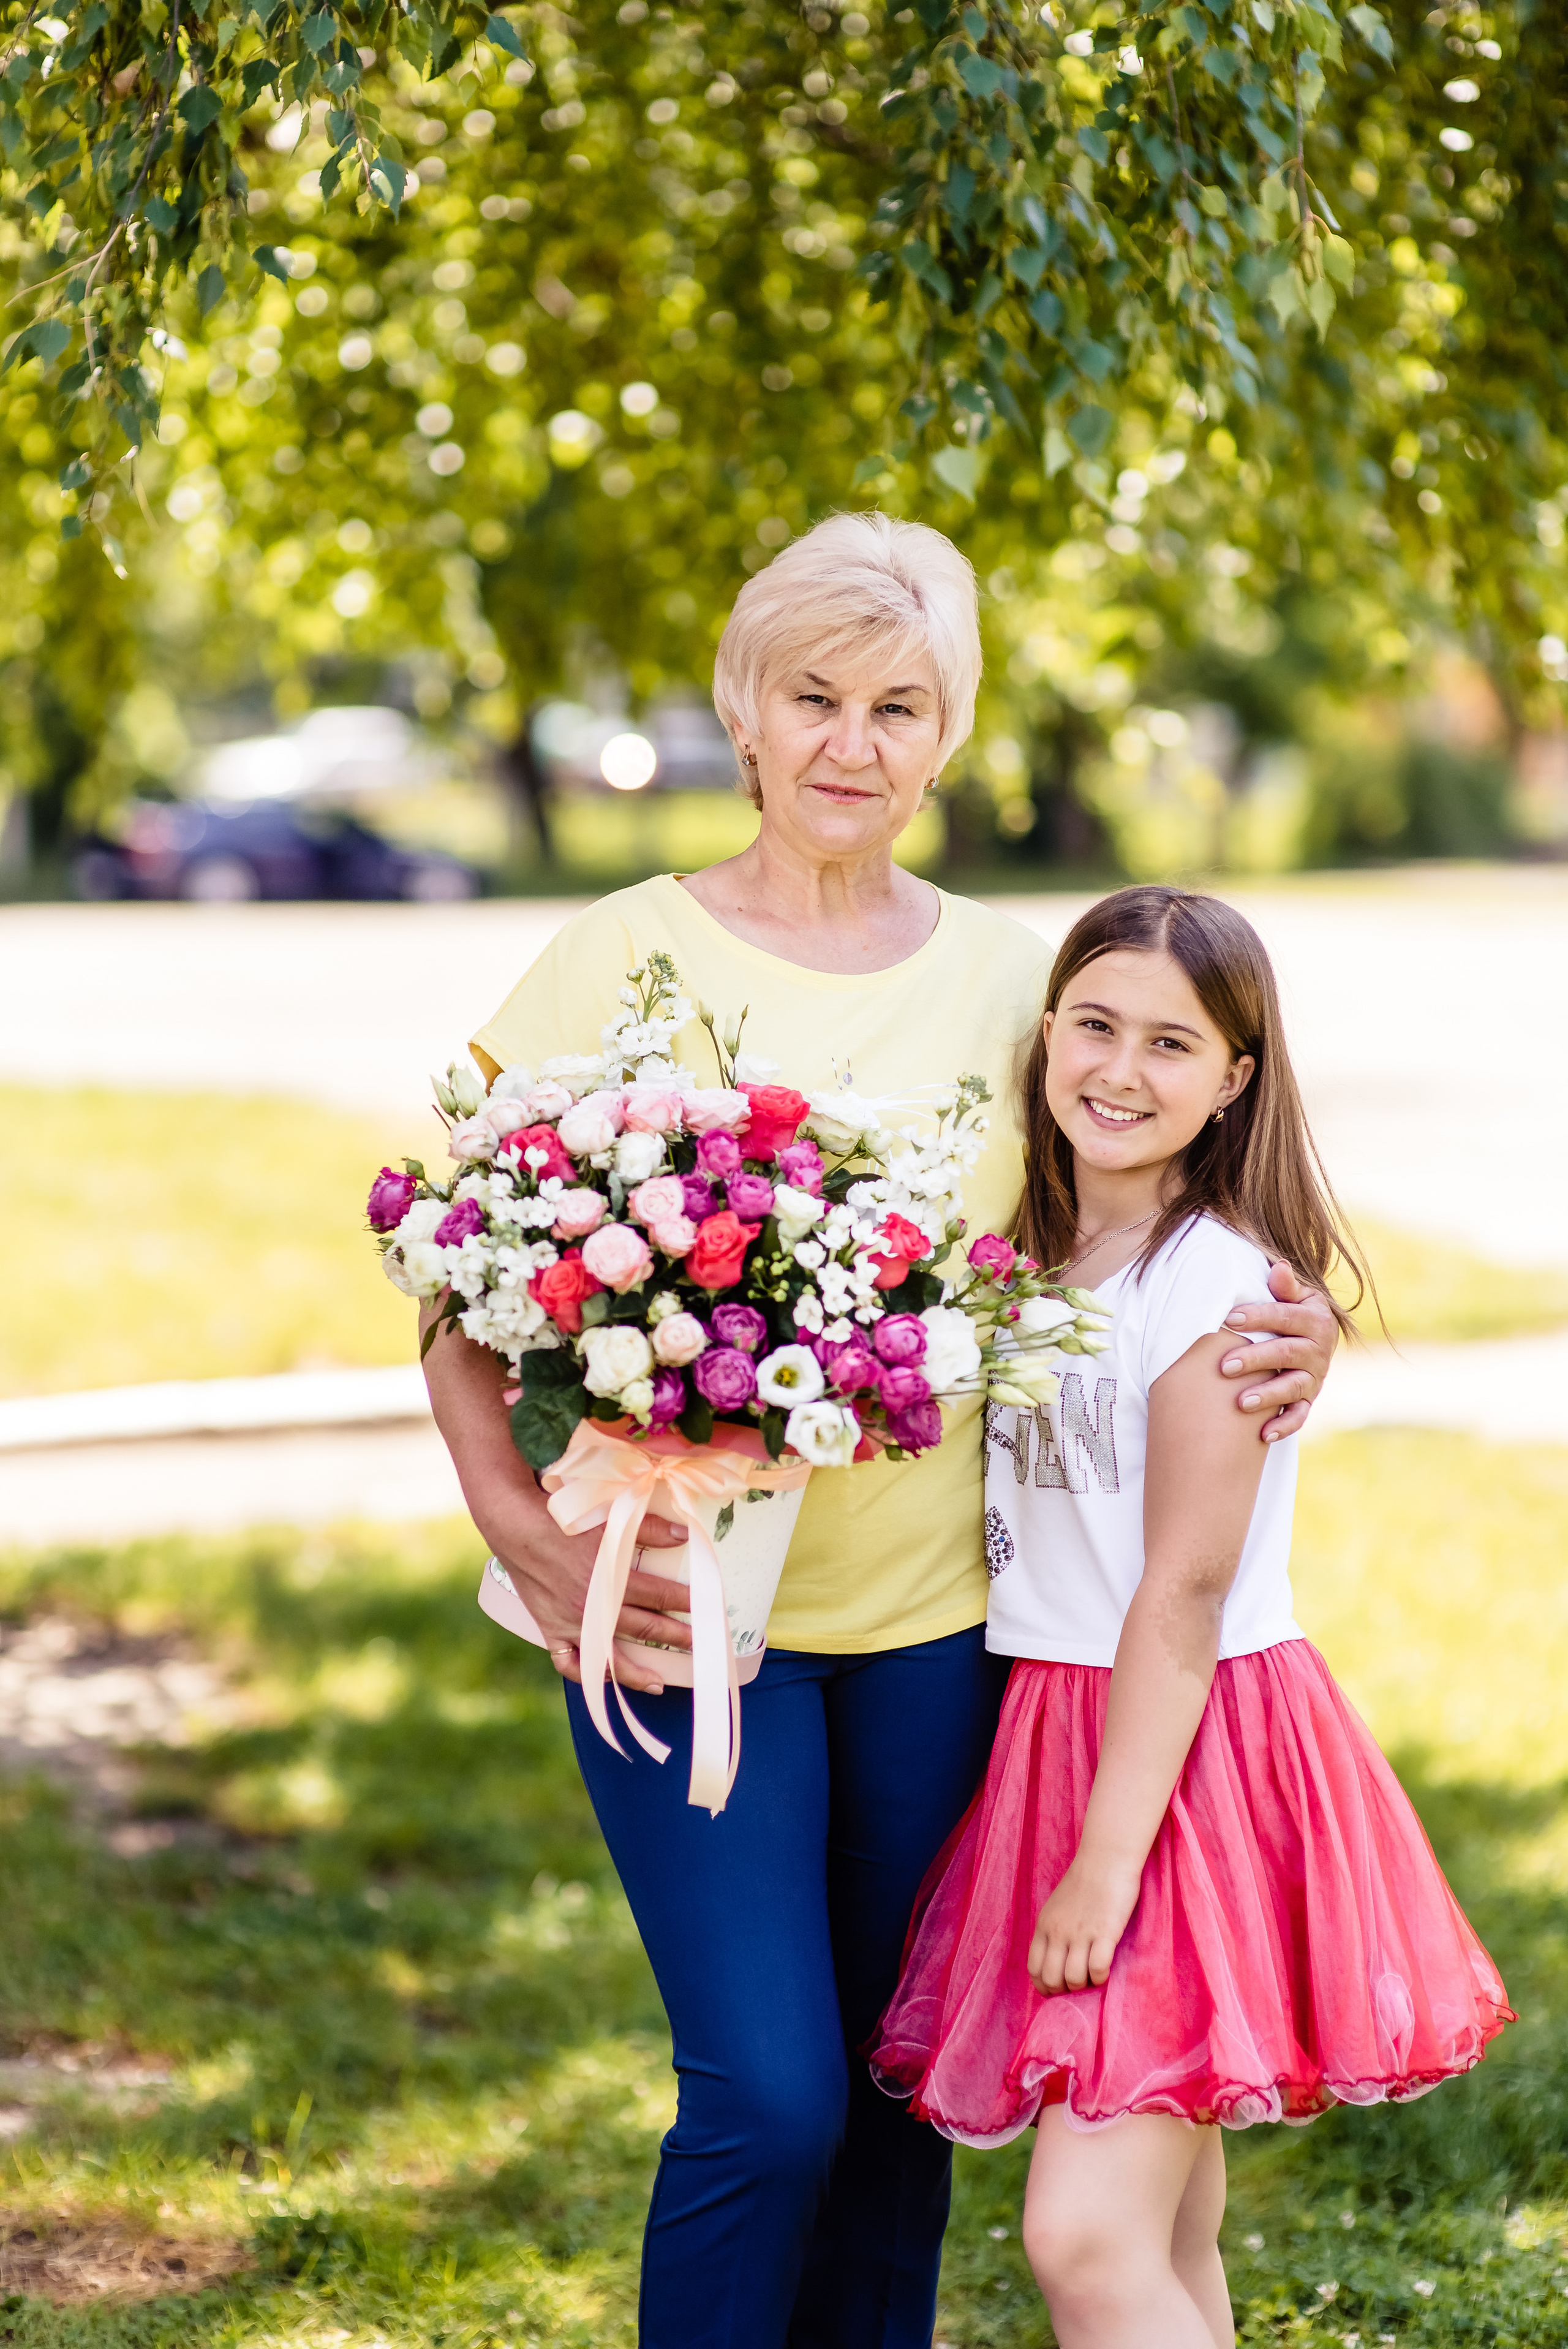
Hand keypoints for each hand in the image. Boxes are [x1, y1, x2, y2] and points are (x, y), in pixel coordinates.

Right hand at [469, 1467, 692, 1694]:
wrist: (516, 1527)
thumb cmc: (563, 1520)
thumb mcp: (609, 1519)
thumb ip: (649, 1528)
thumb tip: (685, 1535)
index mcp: (612, 1578)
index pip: (659, 1595)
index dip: (684, 1600)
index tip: (705, 1606)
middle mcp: (594, 1607)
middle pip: (644, 1627)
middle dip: (674, 1637)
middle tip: (698, 1645)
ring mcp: (571, 1623)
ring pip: (610, 1658)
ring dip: (637, 1673)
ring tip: (659, 1684)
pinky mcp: (551, 1630)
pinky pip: (569, 1663)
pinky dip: (587, 1675)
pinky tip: (605, 1680)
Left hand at [1027, 1852, 1143, 1994]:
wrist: (1106, 1859)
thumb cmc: (1085, 1882)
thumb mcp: (1057, 1907)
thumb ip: (1053, 1931)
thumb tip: (1056, 1961)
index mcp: (1044, 1926)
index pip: (1034, 1969)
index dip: (1044, 1987)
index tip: (1057, 1990)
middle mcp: (1058, 1932)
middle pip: (1052, 1979)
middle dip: (1065, 1991)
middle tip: (1079, 1988)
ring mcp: (1080, 1933)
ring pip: (1073, 1979)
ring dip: (1084, 1986)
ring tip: (1093, 1980)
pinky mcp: (1104, 1933)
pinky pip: (1097, 1969)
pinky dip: (1101, 1978)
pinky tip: (1105, 1972)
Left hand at [1219, 1260, 1338, 1440]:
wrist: (1314, 1338)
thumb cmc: (1291, 1312)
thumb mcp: (1294, 1295)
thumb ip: (1285, 1286)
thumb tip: (1278, 1268)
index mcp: (1316, 1320)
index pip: (1287, 1317)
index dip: (1259, 1317)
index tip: (1230, 1318)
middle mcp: (1319, 1351)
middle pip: (1287, 1354)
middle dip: (1256, 1360)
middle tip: (1224, 1366)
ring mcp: (1314, 1378)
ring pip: (1293, 1388)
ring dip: (1268, 1396)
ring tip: (1239, 1403)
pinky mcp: (1308, 1401)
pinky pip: (1299, 1416)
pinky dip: (1284, 1426)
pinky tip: (1263, 1434)